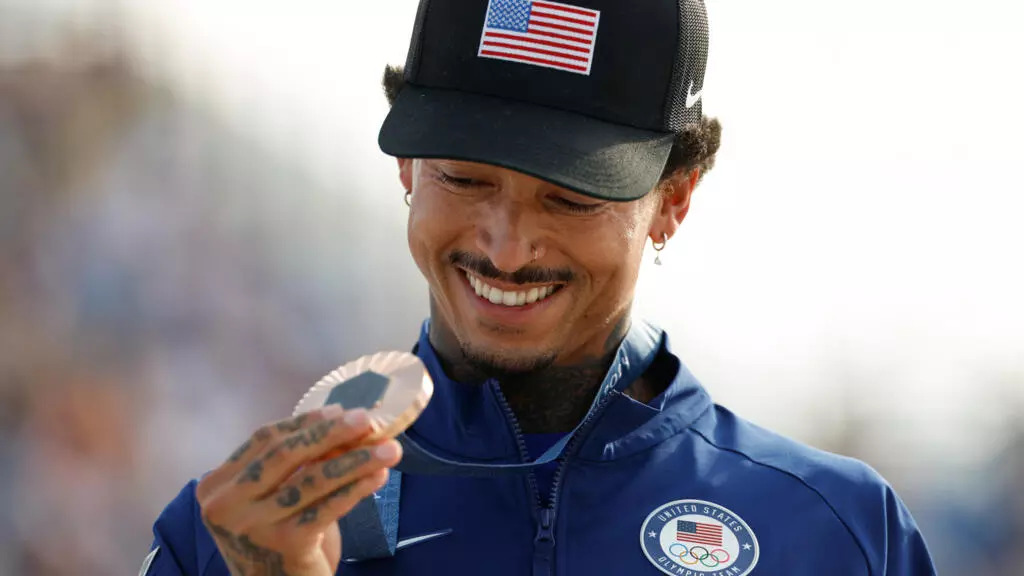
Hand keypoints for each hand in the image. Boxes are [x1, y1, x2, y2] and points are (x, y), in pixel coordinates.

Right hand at [196, 406, 402, 575]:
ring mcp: (253, 527)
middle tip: (368, 420)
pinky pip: (328, 507)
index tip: (341, 410)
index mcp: (216, 486)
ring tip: (388, 449)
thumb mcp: (271, 499)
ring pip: (311, 480)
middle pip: (285, 454)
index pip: (264, 439)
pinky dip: (356, 488)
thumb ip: (294, 464)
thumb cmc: (276, 539)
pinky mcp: (285, 545)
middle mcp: (225, 506)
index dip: (304, 422)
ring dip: (355, 460)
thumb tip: (343, 420)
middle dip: (330, 432)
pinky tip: (378, 477)